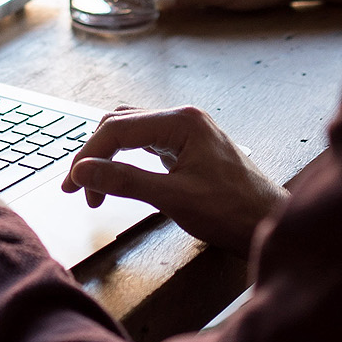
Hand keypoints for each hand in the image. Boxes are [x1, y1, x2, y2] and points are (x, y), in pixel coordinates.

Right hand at [61, 106, 285, 255]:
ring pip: (131, 132)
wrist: (269, 223)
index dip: (88, 156)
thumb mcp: (173, 198)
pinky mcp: (188, 147)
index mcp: (181, 121)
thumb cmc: (232, 211)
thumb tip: (83, 172)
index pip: (118, 129)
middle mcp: (182, 118)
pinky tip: (119, 177)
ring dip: (108, 156)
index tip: (72, 185)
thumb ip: (125, 181)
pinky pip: (146, 143)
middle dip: (95, 155)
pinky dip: (126, 159)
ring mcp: (186, 131)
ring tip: (94, 188)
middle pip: (120, 124)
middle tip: (78, 190)